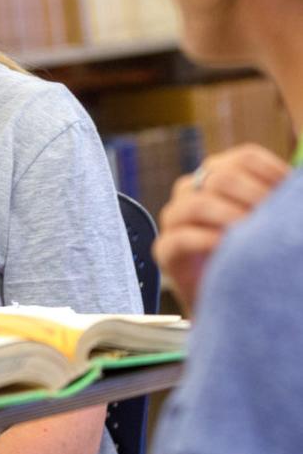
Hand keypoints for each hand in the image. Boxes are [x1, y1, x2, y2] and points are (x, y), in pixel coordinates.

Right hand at [154, 143, 288, 311]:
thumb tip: (301, 181)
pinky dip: (206, 241)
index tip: (293, 195)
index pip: (246, 158)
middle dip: (254, 197)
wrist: (230, 295)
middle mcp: (191, 190)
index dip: (274, 172)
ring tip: (252, 232)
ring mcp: (174, 218)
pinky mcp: (164, 249)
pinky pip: (180, 239)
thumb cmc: (251, 253)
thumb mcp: (265, 219)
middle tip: (275, 219)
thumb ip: (277, 198)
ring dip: (230, 217)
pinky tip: (226, 247)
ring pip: (197, 204)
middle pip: (220, 176)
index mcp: (217, 174)